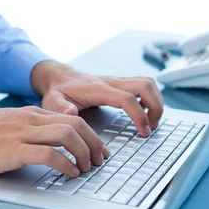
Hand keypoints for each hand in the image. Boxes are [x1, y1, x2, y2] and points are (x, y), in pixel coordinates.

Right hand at [0, 107, 109, 176]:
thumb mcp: (9, 126)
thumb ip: (30, 130)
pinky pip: (48, 154)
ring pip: (67, 135)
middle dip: (94, 143)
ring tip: (87, 168)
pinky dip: (65, 164)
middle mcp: (30, 120)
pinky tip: (70, 173)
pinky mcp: (13, 150)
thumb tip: (50, 143)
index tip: (98, 150)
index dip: (91, 135)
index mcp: (31, 114)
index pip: (72, 118)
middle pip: (76, 124)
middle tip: (100, 161)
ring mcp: (22, 133)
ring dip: (83, 153)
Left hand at [31, 61, 163, 136]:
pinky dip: (150, 98)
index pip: (127, 98)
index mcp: (98, 88)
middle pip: (145, 86)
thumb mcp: (52, 101)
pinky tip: (144, 113)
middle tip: (151, 127)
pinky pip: (143, 86)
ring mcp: (117, 81)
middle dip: (156, 107)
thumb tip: (71, 112)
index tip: (144, 131)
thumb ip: (60, 108)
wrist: (59, 77)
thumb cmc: (58, 91)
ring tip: (151, 121)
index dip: (139, 115)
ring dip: (156, 102)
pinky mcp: (120, 83)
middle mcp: (111, 82)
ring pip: (148, 83)